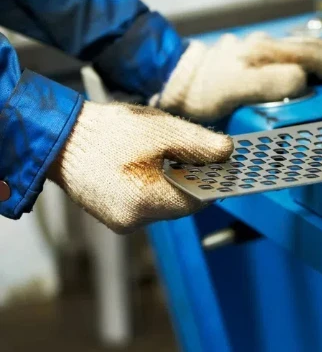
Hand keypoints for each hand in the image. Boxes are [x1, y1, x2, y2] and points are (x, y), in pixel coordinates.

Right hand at [49, 102, 232, 232]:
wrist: (61, 137)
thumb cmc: (110, 132)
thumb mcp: (165, 131)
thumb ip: (201, 145)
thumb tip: (229, 153)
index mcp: (147, 203)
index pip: (198, 200)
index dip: (213, 180)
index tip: (224, 163)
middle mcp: (133, 220)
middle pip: (181, 204)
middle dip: (192, 178)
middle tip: (197, 151)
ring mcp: (120, 220)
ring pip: (164, 203)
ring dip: (172, 181)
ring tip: (167, 153)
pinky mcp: (111, 214)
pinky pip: (145, 202)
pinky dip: (153, 184)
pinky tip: (148, 162)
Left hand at [154, 33, 321, 121]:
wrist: (172, 82)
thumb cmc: (200, 94)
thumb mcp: (230, 92)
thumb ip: (266, 83)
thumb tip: (303, 81)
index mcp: (265, 55)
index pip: (312, 59)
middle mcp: (267, 47)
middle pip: (315, 49)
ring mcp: (264, 48)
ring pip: (309, 46)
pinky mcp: (261, 52)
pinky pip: (299, 49)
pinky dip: (321, 54)